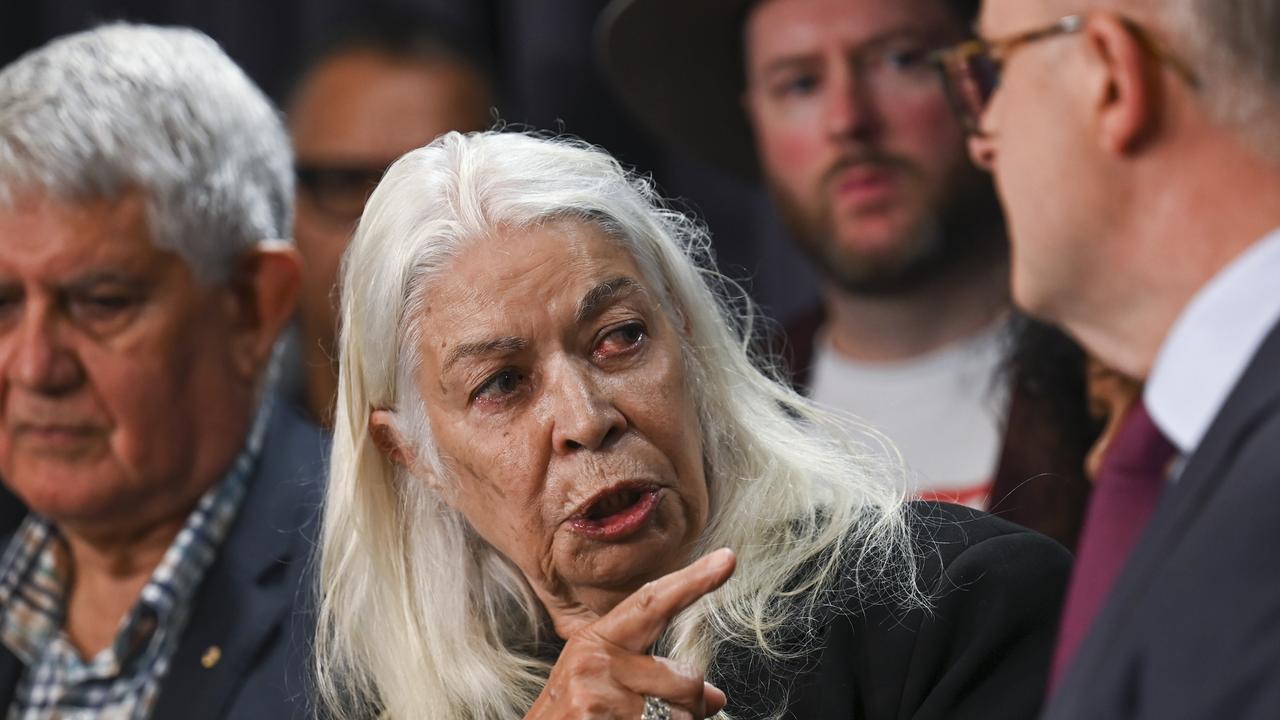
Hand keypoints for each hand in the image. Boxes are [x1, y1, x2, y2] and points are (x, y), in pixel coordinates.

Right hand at [525, 548, 736, 718]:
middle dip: (691, 709)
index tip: (727, 559)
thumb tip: (715, 696)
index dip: (692, 581)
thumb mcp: (603, 688)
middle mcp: (594, 661)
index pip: (651, 602)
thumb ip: (655, 679)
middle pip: (685, 679)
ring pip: (680, 715)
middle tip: (665, 719)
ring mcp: (595, 695)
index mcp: (596, 641)